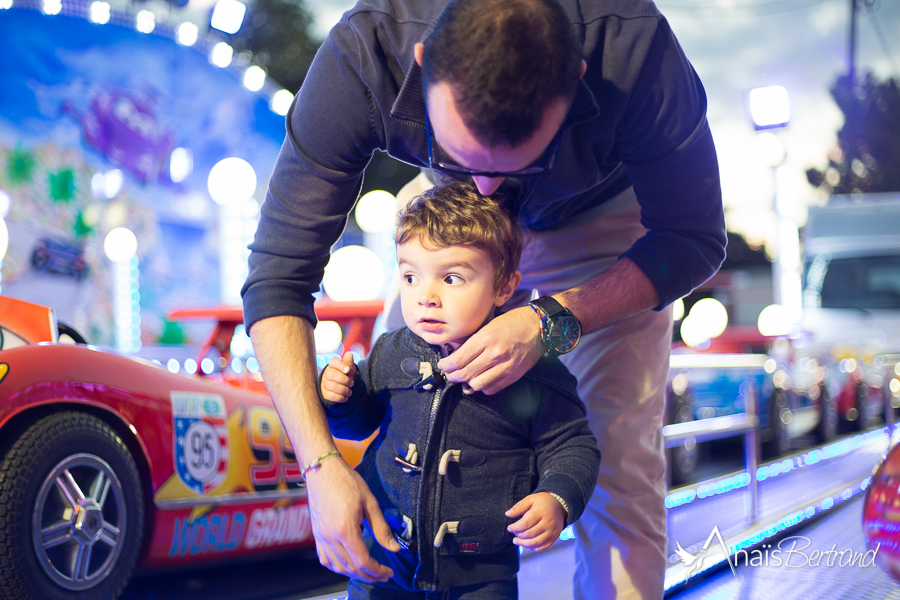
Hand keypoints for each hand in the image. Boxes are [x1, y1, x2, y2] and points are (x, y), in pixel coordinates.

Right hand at [305, 454, 400, 581]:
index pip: (363, 561)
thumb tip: (395, 548)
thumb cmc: (347, 482)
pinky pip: (325, 559)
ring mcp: (321, 537)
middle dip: (369, 576)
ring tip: (369, 572)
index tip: (389, 572)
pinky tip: (348, 565)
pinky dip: (338, 567)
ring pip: (337, 567)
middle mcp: (330, 537)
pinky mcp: (316, 535)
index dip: (377, 571)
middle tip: (383, 576)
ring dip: (354, 574)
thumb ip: (382, 528)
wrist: (322, 471)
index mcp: (345, 529)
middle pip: (351, 568)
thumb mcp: (370, 502)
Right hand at [320, 351, 356, 402]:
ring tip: (350, 392)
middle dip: (345, 380)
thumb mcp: (350, 369)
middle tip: (352, 383)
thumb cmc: (346, 375)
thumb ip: (349, 362)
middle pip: (332, 374)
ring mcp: (324, 383)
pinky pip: (330, 395)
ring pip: (332, 386)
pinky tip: (345, 397)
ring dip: (344, 390)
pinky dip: (340, 397)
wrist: (343, 387)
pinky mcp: (324, 393)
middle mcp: (327, 373)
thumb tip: (349, 354)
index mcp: (333, 365)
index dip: (341, 365)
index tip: (348, 370)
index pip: (333, 362)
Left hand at [437, 306, 543, 394]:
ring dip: (467, 384)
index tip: (443, 366)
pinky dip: (483, 387)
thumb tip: (456, 355)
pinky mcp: (514, 375)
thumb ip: (474, 341)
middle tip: (450, 375)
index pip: (459, 359)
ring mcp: (505, 366)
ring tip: (465, 379)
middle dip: (453, 376)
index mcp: (486, 338)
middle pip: (465, 374)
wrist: (539, 327)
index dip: (446, 366)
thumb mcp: (489, 325)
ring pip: (477, 384)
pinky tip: (481, 381)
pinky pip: (493, 388)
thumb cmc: (513, 323)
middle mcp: (495, 354)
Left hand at [505, 492, 566, 551]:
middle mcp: (548, 522)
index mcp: (541, 511)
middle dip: (519, 536)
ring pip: (536, 542)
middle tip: (513, 534)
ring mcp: (553, 531)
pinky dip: (534, 548)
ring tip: (516, 541)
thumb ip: (519, 507)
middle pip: (530, 534)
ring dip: (524, 544)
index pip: (526, 523)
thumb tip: (507, 514)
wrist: (560, 504)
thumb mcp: (531, 499)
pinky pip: (544, 546)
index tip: (509, 528)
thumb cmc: (543, 501)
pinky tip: (527, 545)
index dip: (516, 527)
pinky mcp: (555, 537)